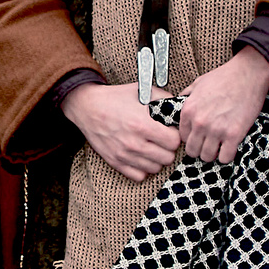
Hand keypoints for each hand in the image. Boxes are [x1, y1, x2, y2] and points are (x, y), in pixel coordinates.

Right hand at [63, 82, 180, 181]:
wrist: (88, 107)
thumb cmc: (116, 98)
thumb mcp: (142, 91)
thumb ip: (164, 99)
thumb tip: (180, 109)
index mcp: (143, 125)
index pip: (174, 142)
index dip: (175, 135)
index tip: (169, 131)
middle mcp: (134, 143)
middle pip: (167, 158)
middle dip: (168, 148)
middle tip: (161, 140)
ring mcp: (124, 155)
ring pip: (155, 168)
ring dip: (156, 158)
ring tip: (151, 147)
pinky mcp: (116, 162)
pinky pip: (139, 176)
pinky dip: (143, 168)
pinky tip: (141, 156)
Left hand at [174, 47, 268, 163]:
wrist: (247, 74)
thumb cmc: (225, 77)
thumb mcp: (197, 83)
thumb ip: (186, 96)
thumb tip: (178, 103)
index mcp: (188, 111)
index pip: (182, 137)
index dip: (191, 138)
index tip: (199, 137)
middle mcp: (200, 122)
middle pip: (192, 151)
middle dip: (200, 149)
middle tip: (209, 144)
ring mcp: (216, 130)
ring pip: (207, 157)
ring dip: (213, 154)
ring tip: (219, 146)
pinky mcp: (234, 135)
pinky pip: (225, 157)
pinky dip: (227, 155)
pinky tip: (229, 147)